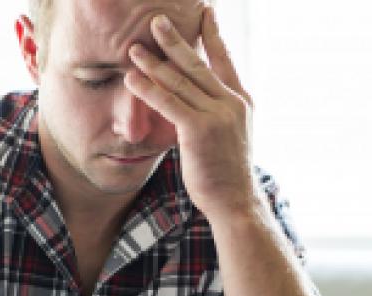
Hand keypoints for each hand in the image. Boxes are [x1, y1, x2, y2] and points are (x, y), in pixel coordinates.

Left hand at [124, 6, 260, 220]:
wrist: (235, 200)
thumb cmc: (226, 171)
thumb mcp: (229, 134)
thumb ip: (215, 112)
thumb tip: (193, 99)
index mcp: (240, 101)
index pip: (224, 59)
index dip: (212, 34)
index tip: (206, 11)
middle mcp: (230, 103)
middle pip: (197, 64)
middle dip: (175, 40)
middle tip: (156, 20)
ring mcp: (216, 115)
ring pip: (179, 81)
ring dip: (153, 62)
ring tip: (134, 48)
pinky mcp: (198, 129)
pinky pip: (168, 103)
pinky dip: (148, 88)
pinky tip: (131, 78)